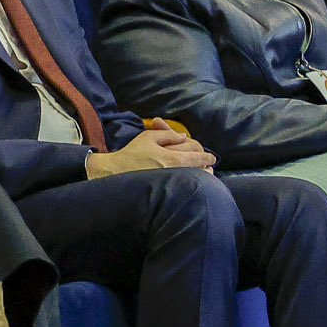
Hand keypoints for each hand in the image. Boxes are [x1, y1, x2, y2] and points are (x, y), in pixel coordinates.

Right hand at [85, 125, 215, 177]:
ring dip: (202, 176)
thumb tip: (183, 136)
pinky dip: (192, 184)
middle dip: (206, 166)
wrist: (115, 173)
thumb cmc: (132, 153)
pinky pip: (185, 188)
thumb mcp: (149, 137)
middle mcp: (175, 173)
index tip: (211, 158)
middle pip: (200, 168)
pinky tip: (192, 182)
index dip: (207, 156)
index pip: (198, 155)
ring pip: (195, 180)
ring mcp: (171, 184)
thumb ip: (168, 134)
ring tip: (204, 174)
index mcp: (173, 158)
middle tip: (209, 165)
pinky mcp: (166, 192)